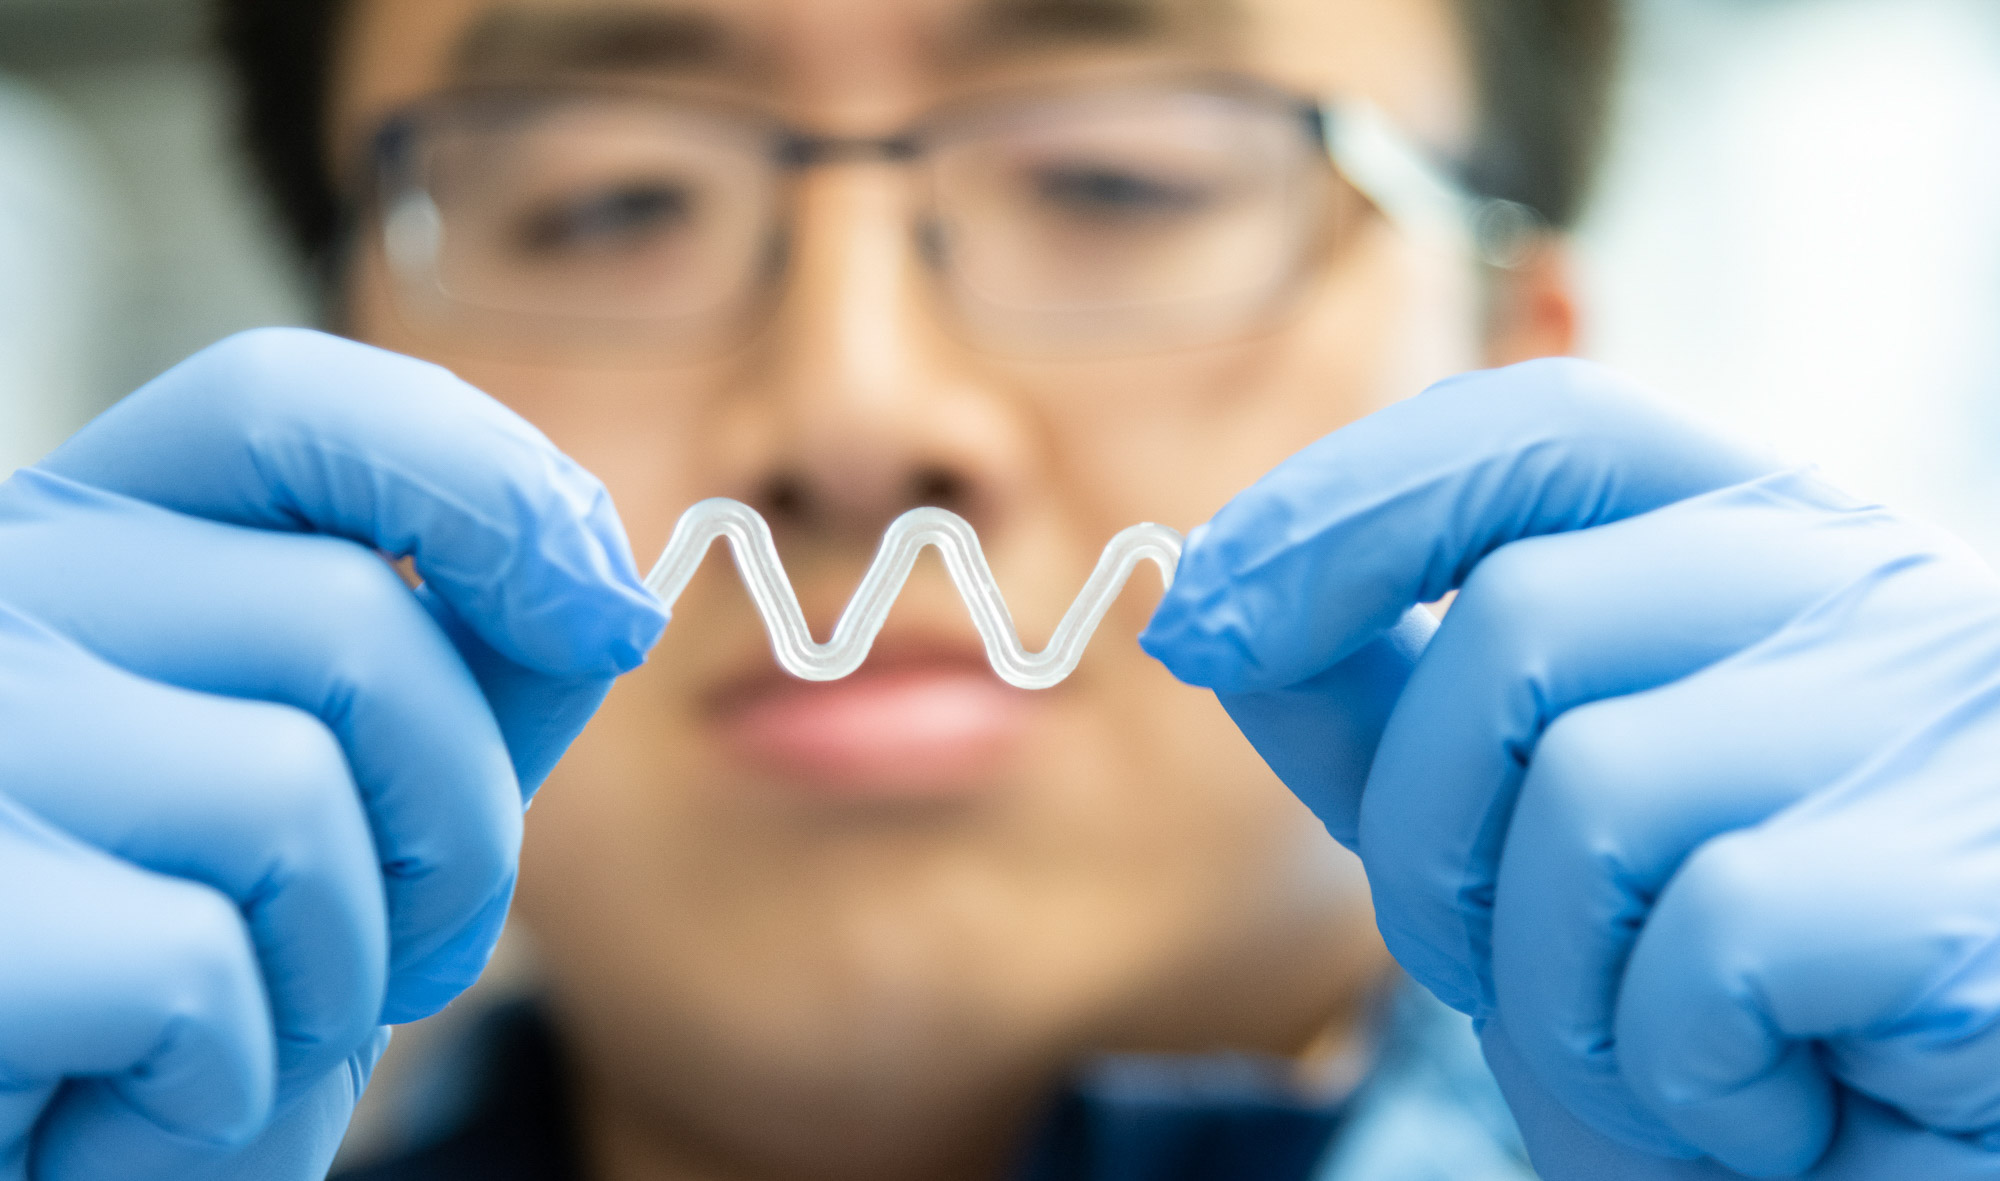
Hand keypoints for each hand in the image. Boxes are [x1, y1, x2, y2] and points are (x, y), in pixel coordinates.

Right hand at [0, 330, 664, 1179]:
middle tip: (398, 956)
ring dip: (344, 968)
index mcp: (87, 551)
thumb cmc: (161, 999)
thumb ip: (446, 687)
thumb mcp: (329, 817)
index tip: (605, 602)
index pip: (281, 407)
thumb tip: (603, 590)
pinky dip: (227, 1083)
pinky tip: (135, 1111)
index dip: (478, 476)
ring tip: (245, 1036)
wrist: (21, 1155)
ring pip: (290, 791)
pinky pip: (194, 966)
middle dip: (455, 824)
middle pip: (350, 620)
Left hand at [1142, 359, 1999, 1177]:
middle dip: (1431, 839)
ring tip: (1666, 1053)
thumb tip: (1214, 607)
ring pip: (1595, 786)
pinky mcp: (1975, 883)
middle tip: (1515, 976)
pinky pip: (1712, 936)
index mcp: (1761, 552)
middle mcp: (1871, 592)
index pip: (1539, 432)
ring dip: (1557, 981)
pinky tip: (1770, 1105)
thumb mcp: (1516, 850)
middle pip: (1520, 617)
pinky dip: (1680, 1067)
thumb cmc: (1720, 1024)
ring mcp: (1943, 720)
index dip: (1347, 505)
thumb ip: (1386, 720)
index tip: (1205, 615)